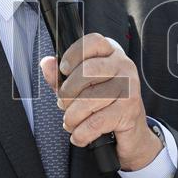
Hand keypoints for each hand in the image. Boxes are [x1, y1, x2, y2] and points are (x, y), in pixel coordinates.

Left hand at [41, 33, 161, 170]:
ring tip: (71, 122)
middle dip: (67, 92)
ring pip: (89, 99)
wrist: (130, 132)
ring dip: (72, 117)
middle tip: (63, 104)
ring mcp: (129, 87)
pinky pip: (96, 122)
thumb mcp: (78, 88)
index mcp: (110, 53)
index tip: (63, 71)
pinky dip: (82, 133)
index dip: (73, 55)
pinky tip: (79, 135)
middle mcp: (123, 66)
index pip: (93, 42)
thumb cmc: (103, 104)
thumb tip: (47, 63)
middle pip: (87, 71)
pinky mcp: (130, 109)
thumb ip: (61, 77)